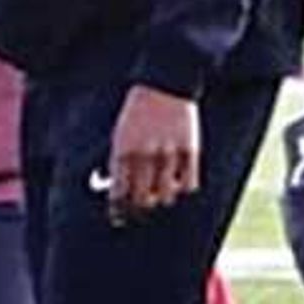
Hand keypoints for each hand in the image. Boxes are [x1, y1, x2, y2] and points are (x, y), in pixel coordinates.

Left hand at [106, 84, 201, 221]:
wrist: (164, 85)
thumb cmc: (137, 111)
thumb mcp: (120, 132)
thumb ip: (118, 159)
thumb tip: (112, 185)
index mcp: (123, 149)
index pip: (120, 191)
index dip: (119, 208)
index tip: (118, 217)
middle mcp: (145, 155)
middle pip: (143, 198)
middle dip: (139, 208)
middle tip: (140, 210)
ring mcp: (169, 154)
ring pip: (166, 196)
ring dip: (161, 199)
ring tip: (159, 196)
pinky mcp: (191, 153)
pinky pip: (189, 185)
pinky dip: (183, 190)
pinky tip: (178, 186)